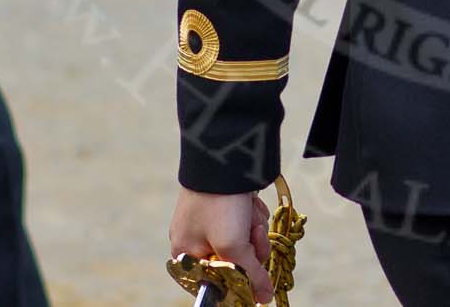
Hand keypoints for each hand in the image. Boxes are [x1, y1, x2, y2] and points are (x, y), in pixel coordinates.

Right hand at [169, 187, 273, 304]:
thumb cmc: (219, 205)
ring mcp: (212, 220)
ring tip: (248, 212)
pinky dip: (252, 214)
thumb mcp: (233, 245)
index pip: (215, 281)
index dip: (237, 278)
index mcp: (186, 253)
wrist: (226, 158)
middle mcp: (196, 239)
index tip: (251, 272)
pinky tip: (249, 203)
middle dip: (249, 247)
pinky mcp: (227, 206)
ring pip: (245, 241)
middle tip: (251, 233)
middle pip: (235, 261)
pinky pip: (246, 221)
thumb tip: (263, 299)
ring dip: (253, 228)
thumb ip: (250, 275)